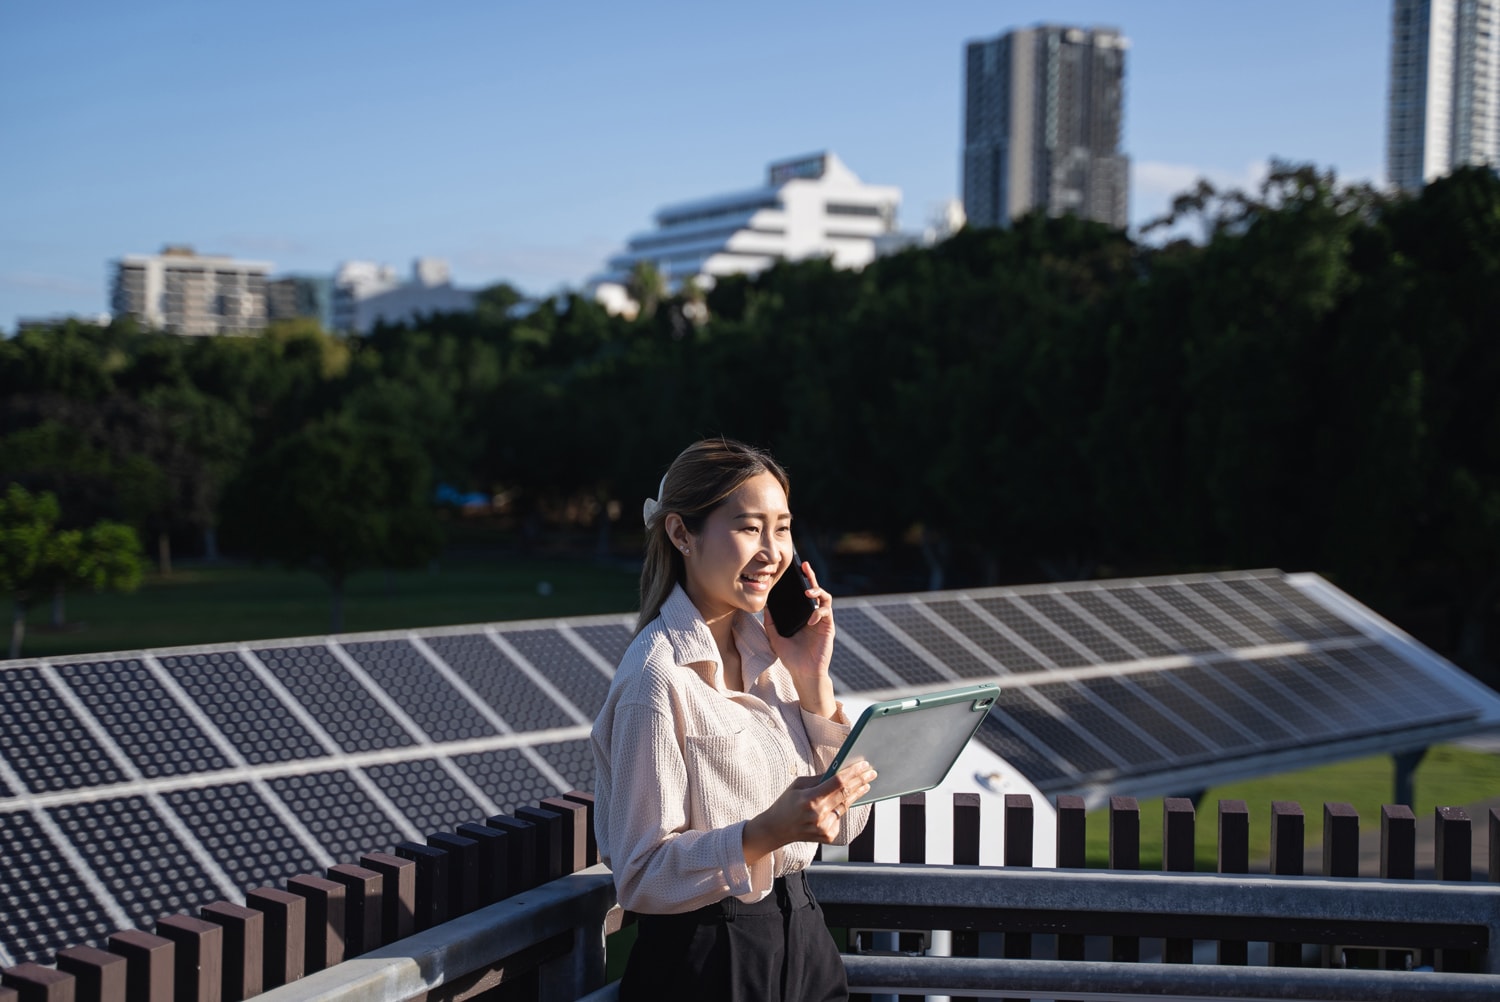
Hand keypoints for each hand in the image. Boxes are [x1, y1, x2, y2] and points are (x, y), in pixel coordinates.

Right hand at [743, 760, 875, 862]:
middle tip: (871, 772)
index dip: (853, 773)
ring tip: (866, 785)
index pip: (838, 782)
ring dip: (857, 794)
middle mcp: (818, 814)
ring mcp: (824, 827)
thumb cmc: (786, 803)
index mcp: (810, 799)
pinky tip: (837, 805)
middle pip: (846, 794)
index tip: (864, 765)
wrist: (776, 829)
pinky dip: (841, 809)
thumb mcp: (798, 785)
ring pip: (845, 806)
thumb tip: (840, 770)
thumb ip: (819, 779)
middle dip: (861, 781)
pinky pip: (839, 818)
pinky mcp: (828, 836)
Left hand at [766, 559, 834, 683]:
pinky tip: (810, 619)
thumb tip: (765, 606)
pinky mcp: (828, 627)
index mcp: (800, 615)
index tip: (792, 569)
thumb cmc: (791, 657)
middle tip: (805, 566)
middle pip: (814, 590)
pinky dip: (818, 612)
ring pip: (824, 597)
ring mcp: (821, 619)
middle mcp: (812, 614)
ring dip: (817, 591)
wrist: (804, 673)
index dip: (799, 581)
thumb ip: (770, 622)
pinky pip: (826, 612)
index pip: (801, 594)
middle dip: (810, 576)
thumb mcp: (775, 637)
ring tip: (808, 592)